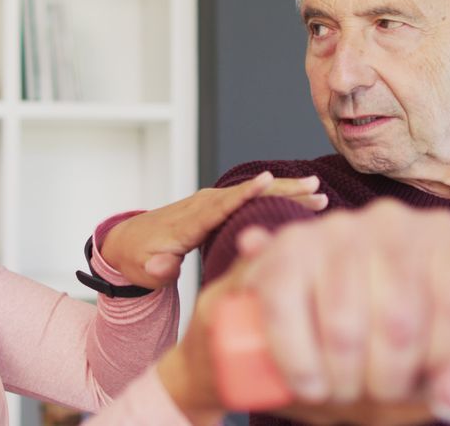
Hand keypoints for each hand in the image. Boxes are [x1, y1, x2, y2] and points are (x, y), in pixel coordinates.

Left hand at [101, 172, 326, 287]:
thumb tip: (166, 267)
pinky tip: (304, 201)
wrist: (131, 242)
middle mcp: (203, 205)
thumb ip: (158, 269)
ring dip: (286, 192)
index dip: (244, 194)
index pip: (220, 206)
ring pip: (253, 194)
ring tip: (318, 191)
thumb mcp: (143, 269)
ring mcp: (213, 203)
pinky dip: (277, 198)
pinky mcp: (220, 206)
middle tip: (313, 187)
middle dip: (279, 189)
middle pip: (246, 194)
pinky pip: (252, 200)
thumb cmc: (139, 259)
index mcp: (188, 222)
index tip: (267, 180)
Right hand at [159, 198, 449, 424]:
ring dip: (342, 380)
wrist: (303, 335)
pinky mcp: (284, 249)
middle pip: (401, 320)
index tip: (427, 377)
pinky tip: (307, 383)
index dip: (444, 359)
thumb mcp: (441, 374)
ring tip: (342, 387)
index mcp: (447, 239)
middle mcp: (394, 221)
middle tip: (376, 390)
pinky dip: (298, 364)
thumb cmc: (384, 351)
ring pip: (344, 324)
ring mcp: (334, 229)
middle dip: (387, 380)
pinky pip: (286, 313)